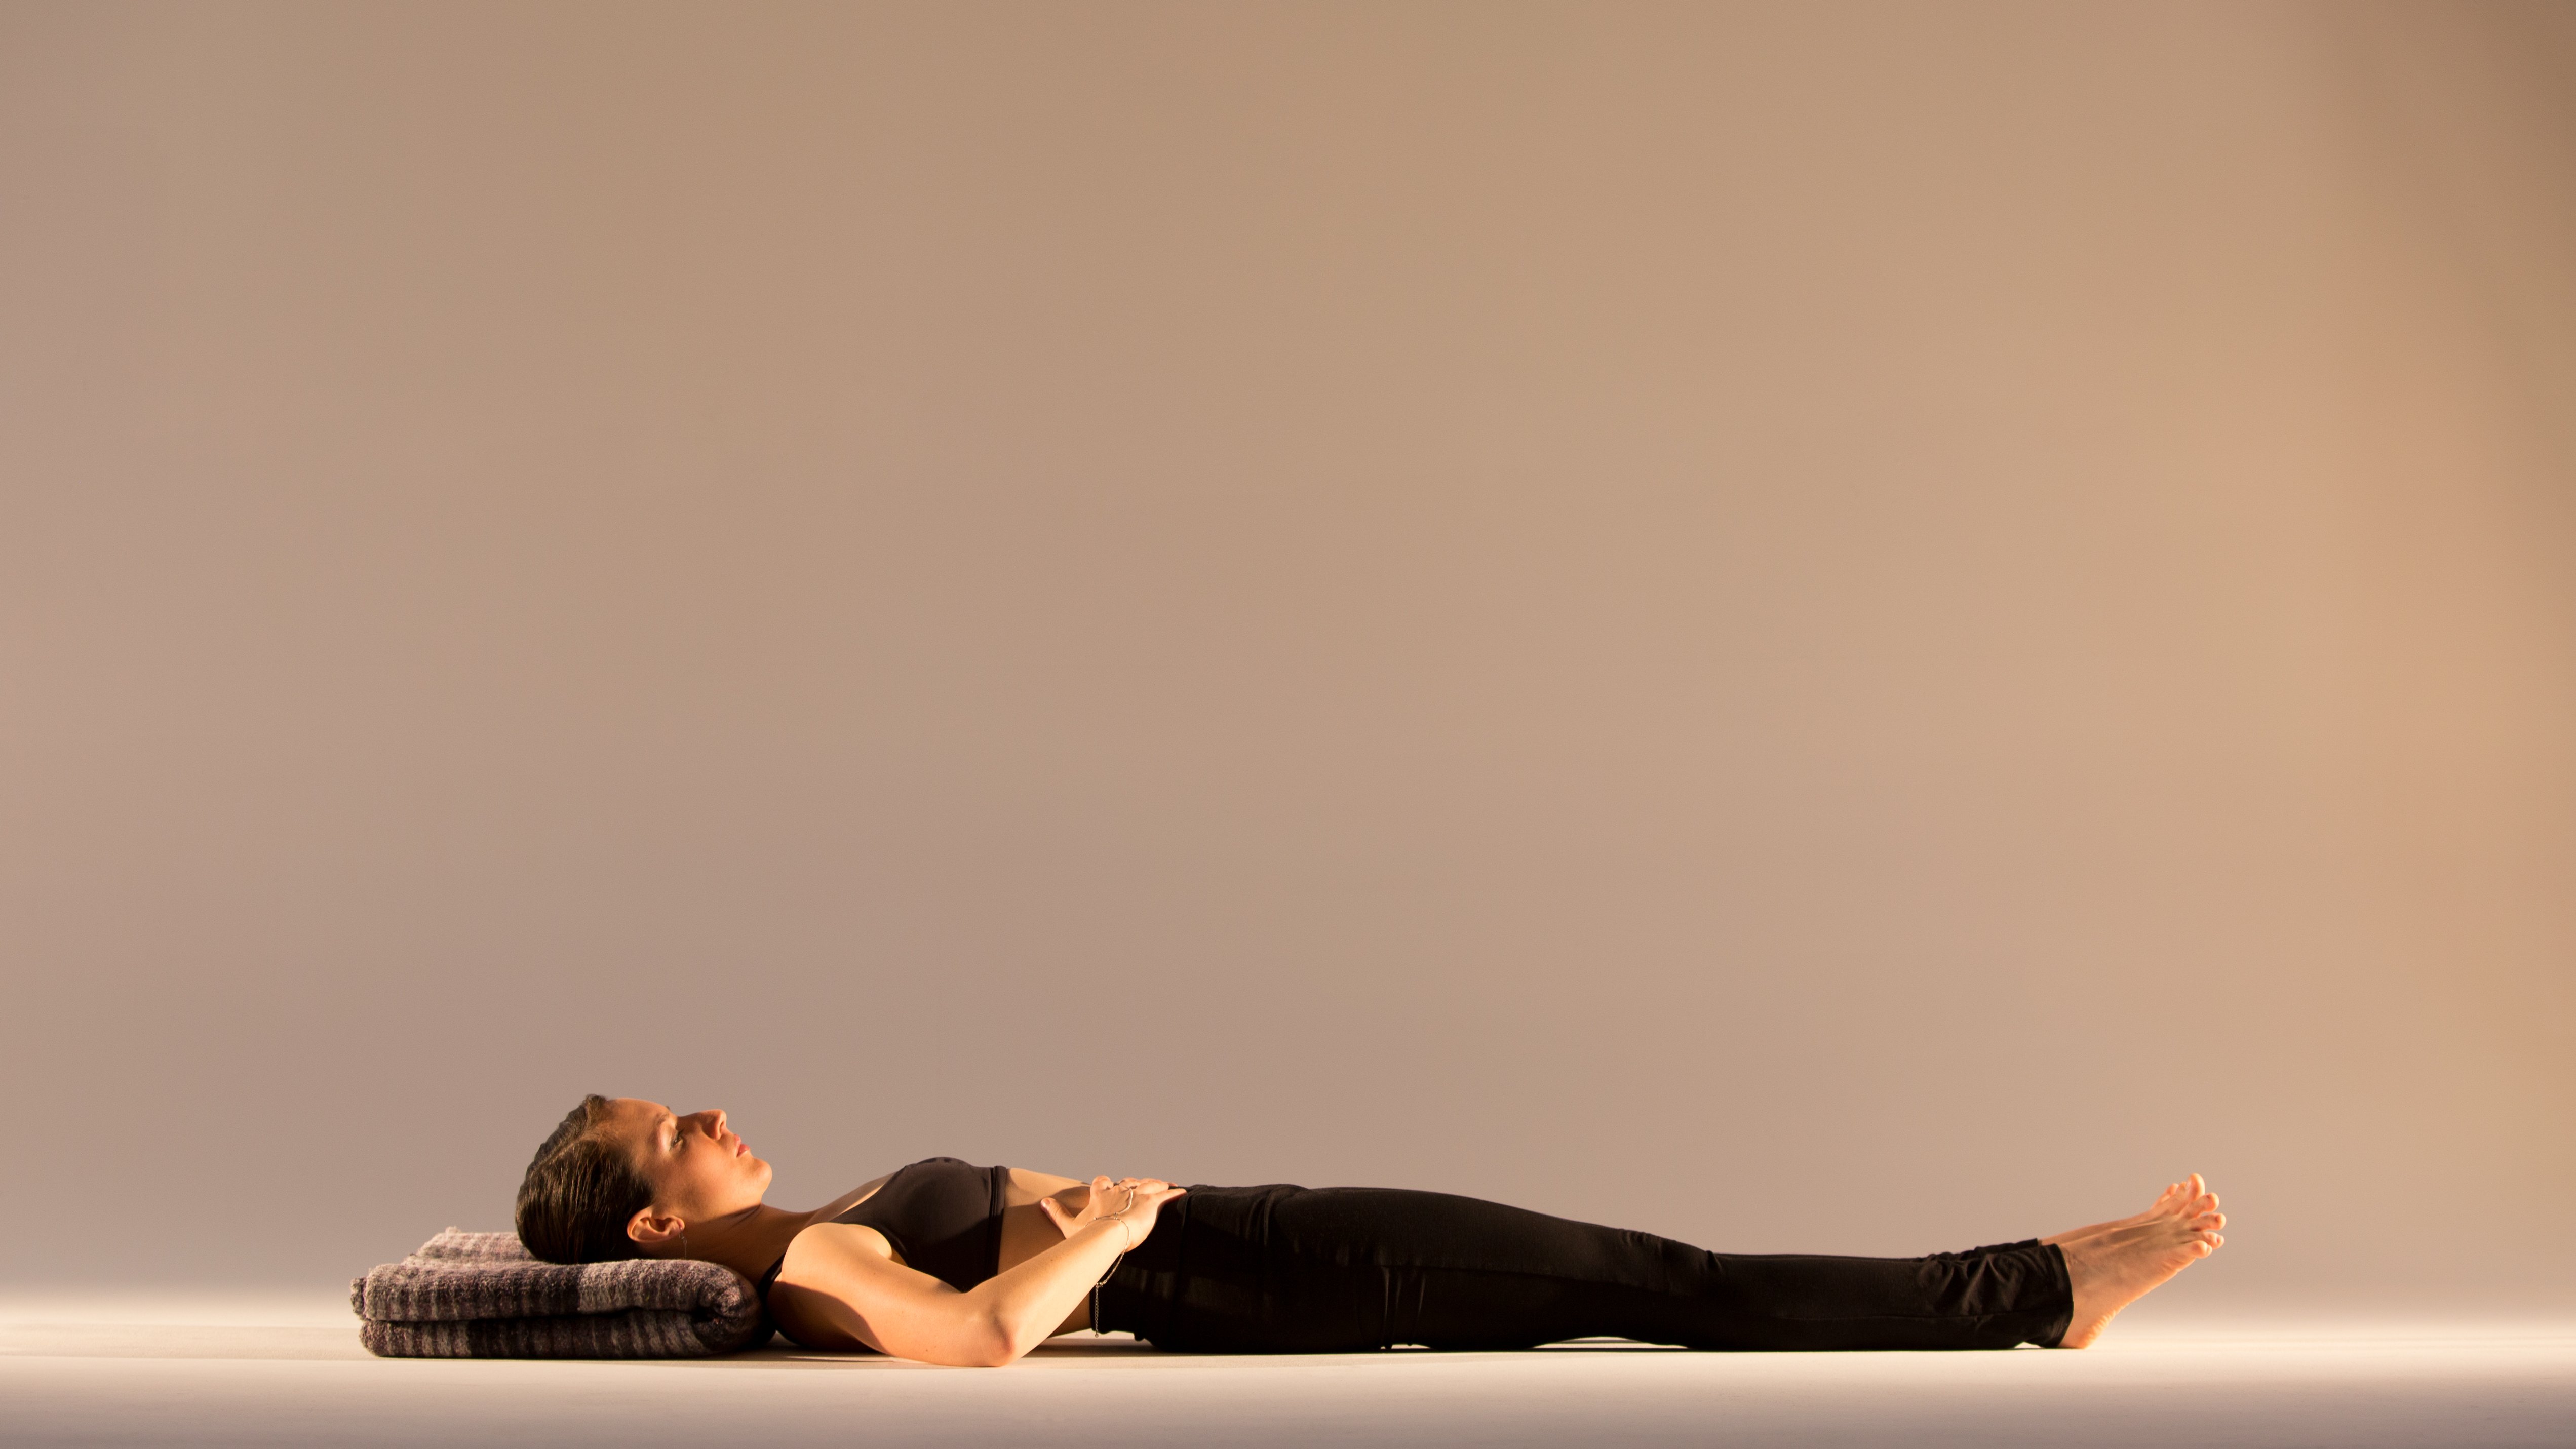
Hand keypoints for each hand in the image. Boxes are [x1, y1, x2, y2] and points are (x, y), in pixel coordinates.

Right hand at [1039, 1176, 1184, 1248]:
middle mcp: (1119, 1190)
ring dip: (1157, 1184)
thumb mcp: (1067, 1225)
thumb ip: (1055, 1212)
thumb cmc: (1086, 1235)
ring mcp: (1136, 1195)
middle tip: (1142, 1188)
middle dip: (1136, 1184)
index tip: (1109, 1185)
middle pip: (1129, 1181)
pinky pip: (1166, 1195)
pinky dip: (1174, 1193)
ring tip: (1165, 1185)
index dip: (1106, 1183)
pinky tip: (1181, 1192)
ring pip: (1149, 1184)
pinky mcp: (1150, 1203)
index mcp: (1100, 1194)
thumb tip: (1042, 1202)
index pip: (1102, 1181)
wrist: (1103, 1237)